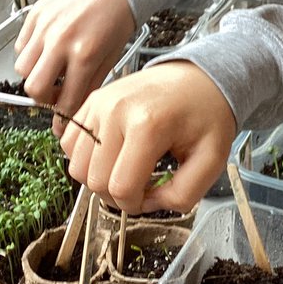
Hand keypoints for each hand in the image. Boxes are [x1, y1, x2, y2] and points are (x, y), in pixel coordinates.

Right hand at [13, 0, 137, 131]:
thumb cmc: (118, 20)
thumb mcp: (111, 58)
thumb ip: (89, 86)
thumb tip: (73, 113)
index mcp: (85, 54)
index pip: (64, 100)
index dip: (62, 118)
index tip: (62, 124)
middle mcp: (60, 40)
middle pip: (33, 88)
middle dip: (44, 98)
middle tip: (56, 94)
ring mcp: (44, 26)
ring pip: (21, 68)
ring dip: (35, 75)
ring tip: (52, 70)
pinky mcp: (34, 14)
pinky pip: (20, 46)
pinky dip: (31, 54)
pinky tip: (48, 50)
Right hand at [61, 61, 236, 213]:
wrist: (199, 78)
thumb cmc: (207, 115)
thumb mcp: (211, 160)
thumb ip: (184, 194)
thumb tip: (148, 204)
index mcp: (148, 125)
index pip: (121, 187)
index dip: (135, 205)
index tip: (152, 197)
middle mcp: (116, 111)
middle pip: (95, 181)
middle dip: (118, 196)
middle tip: (142, 185)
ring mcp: (99, 104)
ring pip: (77, 166)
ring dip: (100, 179)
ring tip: (128, 170)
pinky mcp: (91, 101)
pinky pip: (70, 144)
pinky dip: (87, 159)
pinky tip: (113, 155)